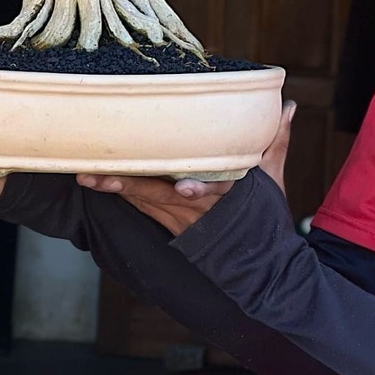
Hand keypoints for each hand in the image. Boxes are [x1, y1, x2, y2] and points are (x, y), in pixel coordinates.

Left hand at [75, 101, 296, 236]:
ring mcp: (181, 221)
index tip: (183, 188)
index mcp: (227, 195)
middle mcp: (199, 210)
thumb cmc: (265, 218)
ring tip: (86, 177)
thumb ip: (275, 141)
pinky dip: (123, 195)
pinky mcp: (170, 228)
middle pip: (159, 195)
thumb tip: (287, 106)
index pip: (213, 188)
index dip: (197, 187)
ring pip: (143, 203)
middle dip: (126, 185)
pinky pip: (143, 209)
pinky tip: (99, 183)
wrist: (260, 268)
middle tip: (94, 174)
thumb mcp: (272, 179)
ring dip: (115, 189)